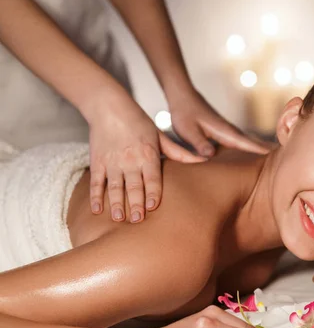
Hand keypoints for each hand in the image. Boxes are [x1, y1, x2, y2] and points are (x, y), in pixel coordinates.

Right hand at [88, 97, 203, 221]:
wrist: (109, 107)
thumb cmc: (139, 122)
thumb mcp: (161, 137)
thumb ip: (179, 153)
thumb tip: (203, 161)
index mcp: (148, 154)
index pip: (152, 177)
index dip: (153, 192)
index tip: (153, 207)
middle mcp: (130, 160)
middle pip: (134, 185)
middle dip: (135, 204)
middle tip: (137, 220)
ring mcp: (112, 162)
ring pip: (115, 186)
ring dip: (116, 203)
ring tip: (118, 218)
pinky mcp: (98, 161)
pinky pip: (96, 181)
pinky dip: (96, 196)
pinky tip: (97, 209)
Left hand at [168, 90, 270, 157]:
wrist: (183, 96)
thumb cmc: (184, 113)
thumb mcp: (188, 130)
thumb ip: (199, 143)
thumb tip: (211, 155)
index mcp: (224, 132)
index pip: (246, 143)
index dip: (260, 150)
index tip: (276, 156)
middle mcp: (229, 131)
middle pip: (252, 143)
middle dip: (267, 151)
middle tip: (284, 160)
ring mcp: (227, 131)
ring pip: (247, 142)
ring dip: (260, 149)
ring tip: (274, 158)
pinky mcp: (222, 132)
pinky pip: (239, 142)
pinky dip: (249, 147)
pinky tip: (251, 153)